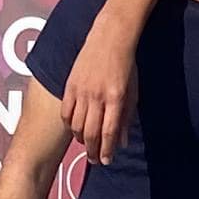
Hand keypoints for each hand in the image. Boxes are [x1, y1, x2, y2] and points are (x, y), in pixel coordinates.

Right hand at [59, 27, 140, 166]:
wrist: (110, 37)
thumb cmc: (126, 65)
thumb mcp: (133, 91)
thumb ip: (127, 117)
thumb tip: (123, 141)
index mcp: (115, 98)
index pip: (109, 132)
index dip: (106, 150)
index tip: (106, 161)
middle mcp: (97, 96)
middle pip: (91, 132)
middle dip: (92, 151)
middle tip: (94, 160)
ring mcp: (82, 90)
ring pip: (77, 125)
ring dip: (81, 139)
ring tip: (86, 145)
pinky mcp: (70, 85)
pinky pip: (65, 112)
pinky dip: (69, 124)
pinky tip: (75, 129)